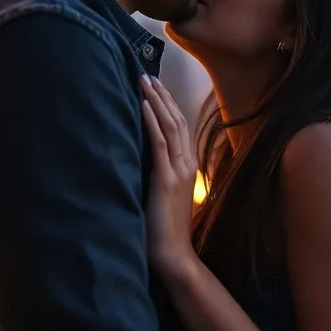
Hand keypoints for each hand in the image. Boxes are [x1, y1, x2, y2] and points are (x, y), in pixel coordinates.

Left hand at [141, 76, 197, 272]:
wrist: (173, 255)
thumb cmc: (165, 231)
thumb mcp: (165, 196)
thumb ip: (160, 175)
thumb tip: (143, 159)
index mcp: (187, 167)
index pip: (180, 127)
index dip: (169, 104)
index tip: (156, 86)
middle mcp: (186, 164)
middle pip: (177, 120)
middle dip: (162, 95)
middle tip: (148, 74)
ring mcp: (178, 171)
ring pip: (170, 126)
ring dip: (156, 101)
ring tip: (145, 81)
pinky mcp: (165, 180)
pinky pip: (159, 143)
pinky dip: (152, 121)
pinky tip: (144, 105)